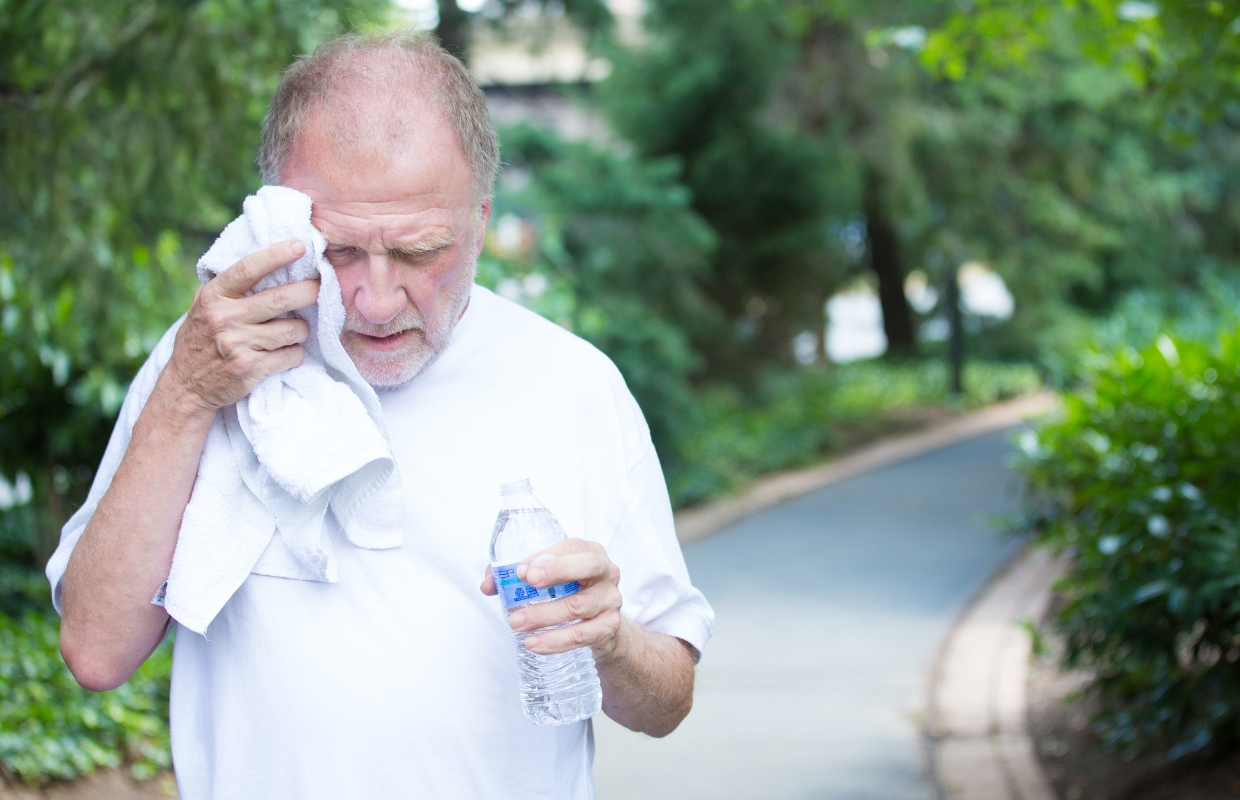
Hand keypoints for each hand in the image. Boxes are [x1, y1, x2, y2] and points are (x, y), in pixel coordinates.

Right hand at [162, 240, 319, 414]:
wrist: (186, 387)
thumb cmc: (201, 340)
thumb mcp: (203, 307)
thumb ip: (227, 287)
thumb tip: (264, 260)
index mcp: (214, 297)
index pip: (248, 269)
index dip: (276, 255)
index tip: (299, 246)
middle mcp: (225, 318)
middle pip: (280, 299)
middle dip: (309, 292)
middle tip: (320, 288)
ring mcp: (237, 345)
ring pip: (292, 330)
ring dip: (302, 330)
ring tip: (295, 331)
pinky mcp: (250, 369)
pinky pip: (291, 355)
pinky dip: (295, 354)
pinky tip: (286, 354)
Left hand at [480, 539, 629, 664]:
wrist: (602, 629)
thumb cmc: (571, 594)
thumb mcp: (550, 580)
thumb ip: (517, 578)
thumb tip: (489, 585)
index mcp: (590, 552)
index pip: (572, 547)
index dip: (547, 557)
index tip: (521, 570)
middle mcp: (606, 573)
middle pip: (589, 566)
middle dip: (558, 571)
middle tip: (528, 582)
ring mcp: (610, 601)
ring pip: (578, 606)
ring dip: (543, 615)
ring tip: (516, 623)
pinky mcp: (608, 628)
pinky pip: (581, 635)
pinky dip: (555, 641)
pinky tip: (534, 643)